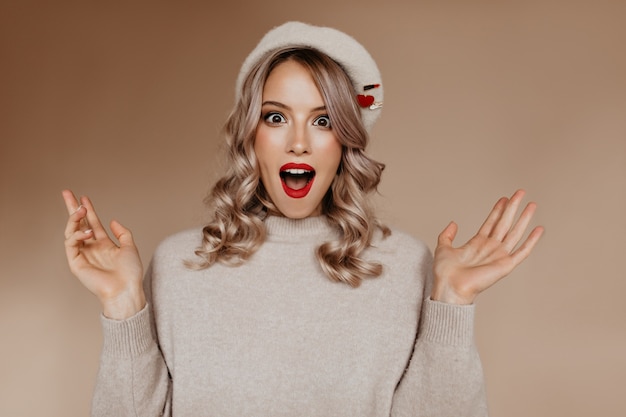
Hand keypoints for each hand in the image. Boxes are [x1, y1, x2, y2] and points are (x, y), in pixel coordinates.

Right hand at [62, 190, 145, 318]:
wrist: (125, 289)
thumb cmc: (130, 272)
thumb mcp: (130, 247)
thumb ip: (122, 233)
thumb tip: (113, 221)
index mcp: (103, 244)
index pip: (92, 223)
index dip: (89, 210)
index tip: (84, 197)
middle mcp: (91, 248)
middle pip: (78, 223)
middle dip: (72, 208)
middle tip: (67, 192)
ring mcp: (82, 255)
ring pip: (71, 231)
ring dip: (75, 218)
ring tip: (81, 209)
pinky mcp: (76, 263)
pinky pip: (70, 244)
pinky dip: (77, 235)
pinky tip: (87, 232)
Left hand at [431, 189, 543, 304]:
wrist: (450, 287)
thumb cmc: (445, 273)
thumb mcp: (443, 248)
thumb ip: (446, 235)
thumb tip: (453, 223)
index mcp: (477, 244)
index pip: (491, 222)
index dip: (498, 210)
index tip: (504, 198)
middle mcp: (490, 248)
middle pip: (505, 223)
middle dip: (513, 207)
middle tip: (520, 192)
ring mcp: (499, 256)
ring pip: (515, 233)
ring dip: (524, 218)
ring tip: (532, 205)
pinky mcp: (505, 266)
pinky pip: (522, 252)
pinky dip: (531, 241)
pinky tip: (538, 229)